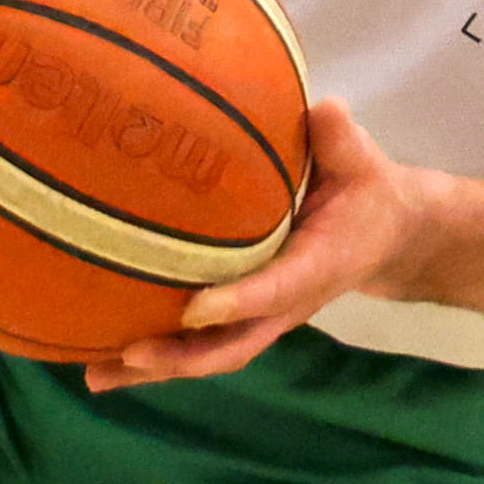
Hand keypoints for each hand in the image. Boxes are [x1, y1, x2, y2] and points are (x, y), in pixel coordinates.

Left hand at [86, 97, 434, 391]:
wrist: (387, 235)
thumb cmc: (365, 193)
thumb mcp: (361, 161)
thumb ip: (340, 138)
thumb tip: (322, 109)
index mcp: (318, 265)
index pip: (276, 290)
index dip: (237, 303)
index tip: (193, 309)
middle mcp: (287, 303)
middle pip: (234, 345)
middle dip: (182, 357)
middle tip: (129, 354)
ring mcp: (264, 316)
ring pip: (211, 354)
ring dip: (158, 368)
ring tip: (96, 374)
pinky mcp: (246, 315)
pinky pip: (202, 343)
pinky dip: (159, 356)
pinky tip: (107, 357)